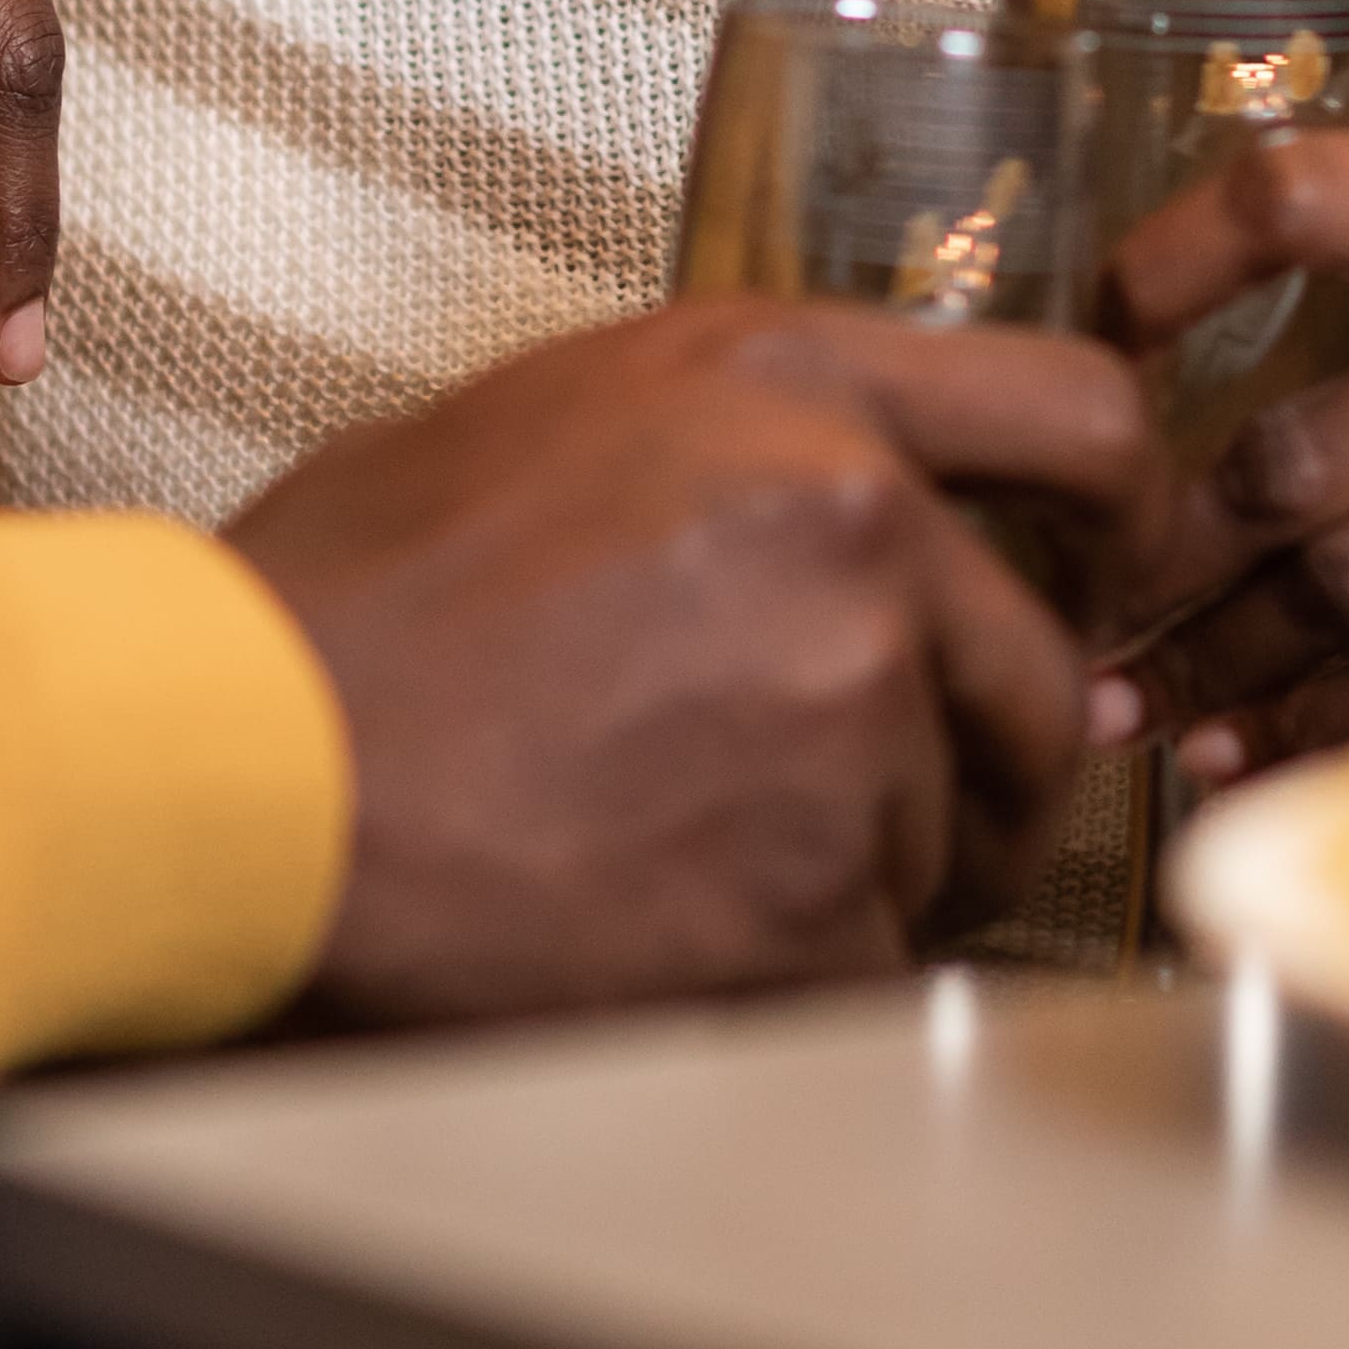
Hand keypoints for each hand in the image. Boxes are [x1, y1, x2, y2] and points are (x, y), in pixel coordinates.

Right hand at [225, 302, 1160, 1020]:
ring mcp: (846, 709)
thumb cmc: (342, 609)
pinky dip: (795, 969)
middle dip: (973, 753)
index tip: (1106, 577)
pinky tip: (663, 935)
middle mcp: (849, 520)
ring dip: (863, 868)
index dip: (1119, 517)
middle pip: (1036, 670)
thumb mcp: (555, 425)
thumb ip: (746, 445)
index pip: (1080, 414)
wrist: (228, 770)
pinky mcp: (816, 890)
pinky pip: (881, 955)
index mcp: (781, 379)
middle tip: (860, 800)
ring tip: (684, 861)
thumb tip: (892, 521)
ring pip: (954, 828)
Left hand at [1099, 128, 1348, 777]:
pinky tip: (1260, 749)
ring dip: (1220, 666)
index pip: (1295, 191)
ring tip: (1140, 705)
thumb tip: (1207, 343)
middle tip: (1087, 602)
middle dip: (1157, 556)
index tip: (1100, 327)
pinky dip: (1336, 725)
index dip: (1162, 261)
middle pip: (1289, 452)